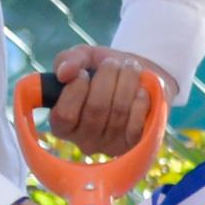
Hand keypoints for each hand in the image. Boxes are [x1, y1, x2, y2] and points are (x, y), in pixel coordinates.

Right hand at [45, 45, 170, 156]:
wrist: (139, 79)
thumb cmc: (102, 71)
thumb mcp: (82, 59)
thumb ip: (68, 61)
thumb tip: (64, 73)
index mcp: (63, 125)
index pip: (64, 115)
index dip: (75, 90)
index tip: (84, 73)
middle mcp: (84, 141)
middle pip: (95, 110)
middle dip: (106, 78)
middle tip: (112, 62)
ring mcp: (110, 146)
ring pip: (118, 112)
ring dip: (126, 83)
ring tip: (130, 67)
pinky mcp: (134, 145)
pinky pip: (137, 124)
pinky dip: (140, 102)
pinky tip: (140, 90)